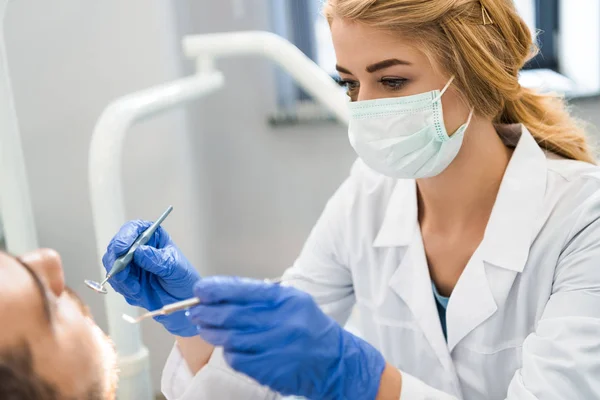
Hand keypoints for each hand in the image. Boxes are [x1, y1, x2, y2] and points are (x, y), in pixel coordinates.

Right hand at [102, 220, 200, 336]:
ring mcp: (130, 263)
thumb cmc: (183, 276)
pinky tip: (137, 291)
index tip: (122, 248)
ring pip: (112, 264)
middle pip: (116, 246)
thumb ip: (157, 259)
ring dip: (119, 277)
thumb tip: (139, 251)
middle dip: (115, 260)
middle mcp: (138, 247)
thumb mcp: (175, 267)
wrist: (182, 298)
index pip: (134, 228)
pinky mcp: (126, 278)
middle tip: (122, 273)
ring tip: (135, 287)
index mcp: (152, 237)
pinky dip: (123, 287)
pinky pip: (116, 281)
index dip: (125, 236)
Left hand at [187, 277, 385, 398]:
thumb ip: (261, 297)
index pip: (244, 290)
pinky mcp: (271, 369)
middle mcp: (282, 322)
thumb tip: (222, 294)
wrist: (333, 361)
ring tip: (205, 328)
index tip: (201, 288)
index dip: (217, 289)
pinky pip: (238, 359)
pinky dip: (229, 352)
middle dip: (207, 312)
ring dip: (212, 333)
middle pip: (231, 315)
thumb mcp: (292, 301)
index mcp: (286, 300)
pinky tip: (230, 348)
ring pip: (230, 338)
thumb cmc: (308, 327)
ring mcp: (276, 347)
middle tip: (195, 311)